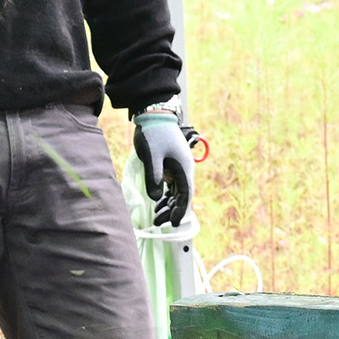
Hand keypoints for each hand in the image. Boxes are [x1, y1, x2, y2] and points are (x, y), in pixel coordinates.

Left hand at [134, 109, 195, 228]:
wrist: (154, 114)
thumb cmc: (154, 134)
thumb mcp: (152, 156)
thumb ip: (154, 177)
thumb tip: (155, 198)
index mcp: (183, 168)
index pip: (186, 194)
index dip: (180, 210)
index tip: (173, 223)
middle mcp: (184, 169)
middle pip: (182, 195)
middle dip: (172, 211)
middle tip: (158, 223)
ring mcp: (178, 167)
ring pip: (176, 191)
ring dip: (168, 204)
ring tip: (156, 217)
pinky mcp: (170, 165)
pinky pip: (171, 185)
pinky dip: (165, 195)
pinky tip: (158, 203)